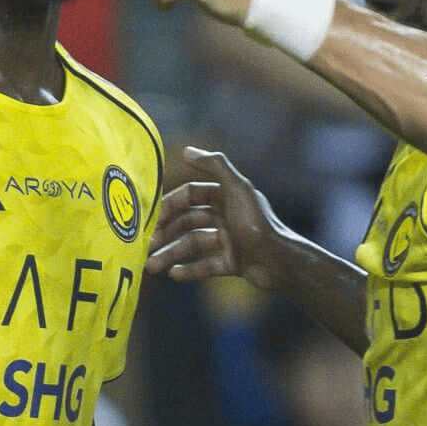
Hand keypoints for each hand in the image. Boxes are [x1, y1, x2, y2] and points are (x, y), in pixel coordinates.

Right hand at [148, 146, 289, 286]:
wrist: (279, 261)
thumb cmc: (257, 223)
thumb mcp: (237, 188)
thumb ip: (215, 165)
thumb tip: (186, 150)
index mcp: (227, 196)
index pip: (191, 194)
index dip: (171, 204)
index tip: (153, 217)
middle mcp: (227, 215)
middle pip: (188, 221)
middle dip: (167, 232)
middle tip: (147, 244)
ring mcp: (229, 240)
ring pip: (193, 244)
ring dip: (172, 254)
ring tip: (153, 266)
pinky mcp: (233, 262)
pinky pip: (205, 265)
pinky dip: (189, 270)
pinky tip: (173, 274)